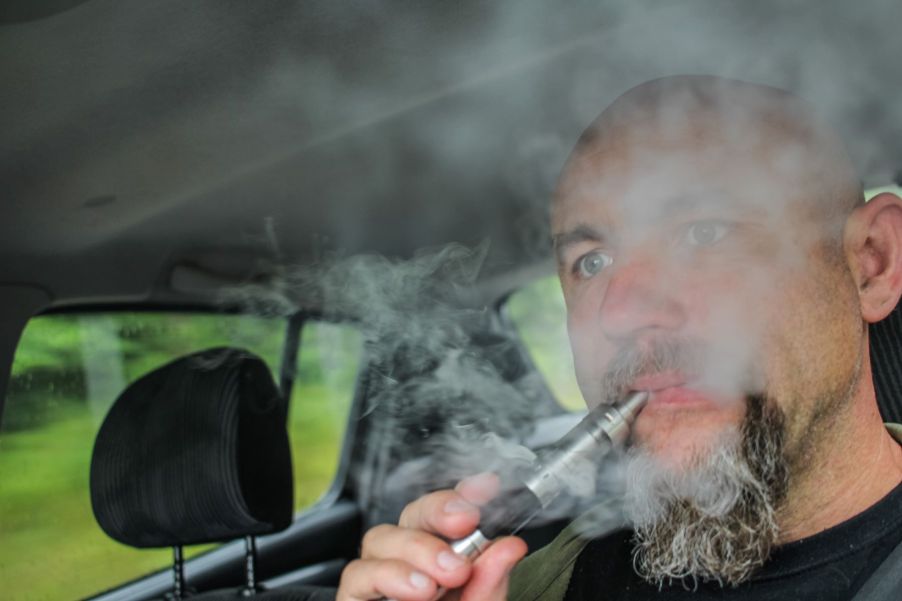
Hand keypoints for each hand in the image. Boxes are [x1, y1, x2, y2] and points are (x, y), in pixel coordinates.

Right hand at [336, 472, 527, 600]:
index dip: (463, 492)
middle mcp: (408, 563)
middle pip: (411, 516)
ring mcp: (378, 581)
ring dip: (413, 550)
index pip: (448, 513)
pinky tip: (414, 591)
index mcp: (443, 559)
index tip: (486, 487)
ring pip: (380, 540)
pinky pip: (357, 577)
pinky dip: (386, 577)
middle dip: (436, 514)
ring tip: (439, 579)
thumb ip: (489, 585)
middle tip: (465, 528)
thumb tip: (509, 546)